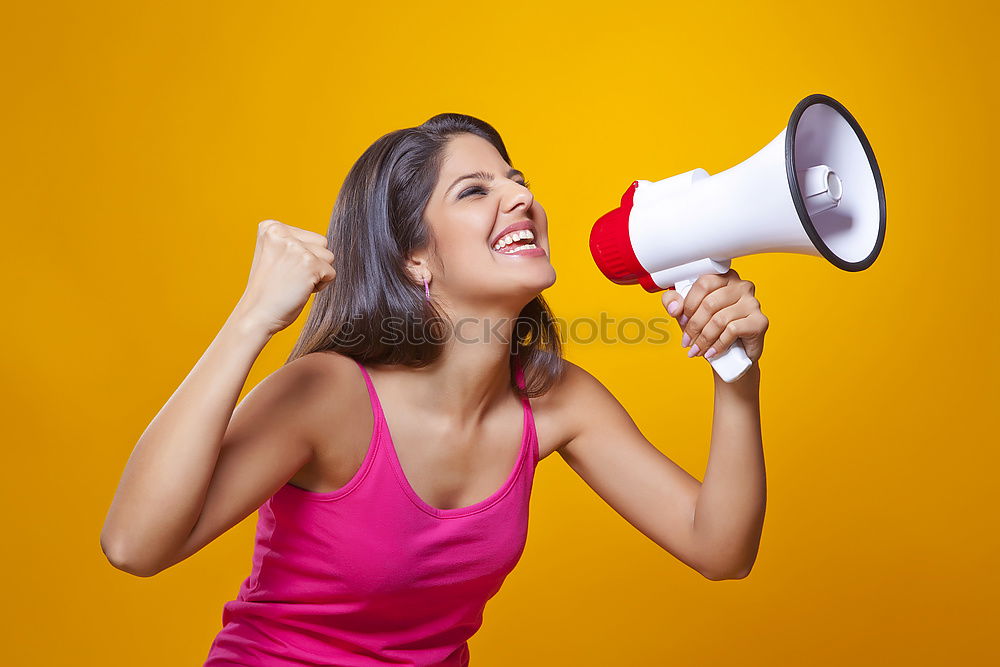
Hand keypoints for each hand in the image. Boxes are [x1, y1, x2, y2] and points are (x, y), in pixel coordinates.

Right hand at [233, 219, 335, 335]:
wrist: (256, 315)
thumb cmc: (268, 290)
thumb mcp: (274, 255)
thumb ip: (292, 243)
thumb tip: (324, 242)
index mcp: (270, 227)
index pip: (309, 237)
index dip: (302, 257)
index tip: (282, 269)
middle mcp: (281, 232)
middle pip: (322, 243)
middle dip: (314, 262)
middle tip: (290, 277)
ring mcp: (296, 247)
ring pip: (329, 257)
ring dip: (317, 274)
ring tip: (294, 283)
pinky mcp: (309, 263)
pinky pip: (331, 273)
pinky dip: (321, 286)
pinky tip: (300, 290)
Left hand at [660, 268, 767, 364]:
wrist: (731, 357)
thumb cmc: (710, 330)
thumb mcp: (687, 315)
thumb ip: (674, 303)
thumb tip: (673, 306)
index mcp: (724, 278)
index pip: (704, 282)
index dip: (689, 303)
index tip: (682, 319)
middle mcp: (741, 286)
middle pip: (710, 303)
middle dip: (694, 326)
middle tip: (687, 341)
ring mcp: (753, 303)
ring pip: (720, 319)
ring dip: (704, 339)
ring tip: (697, 349)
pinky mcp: (760, 321)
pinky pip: (732, 330)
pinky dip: (718, 344)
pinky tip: (712, 351)